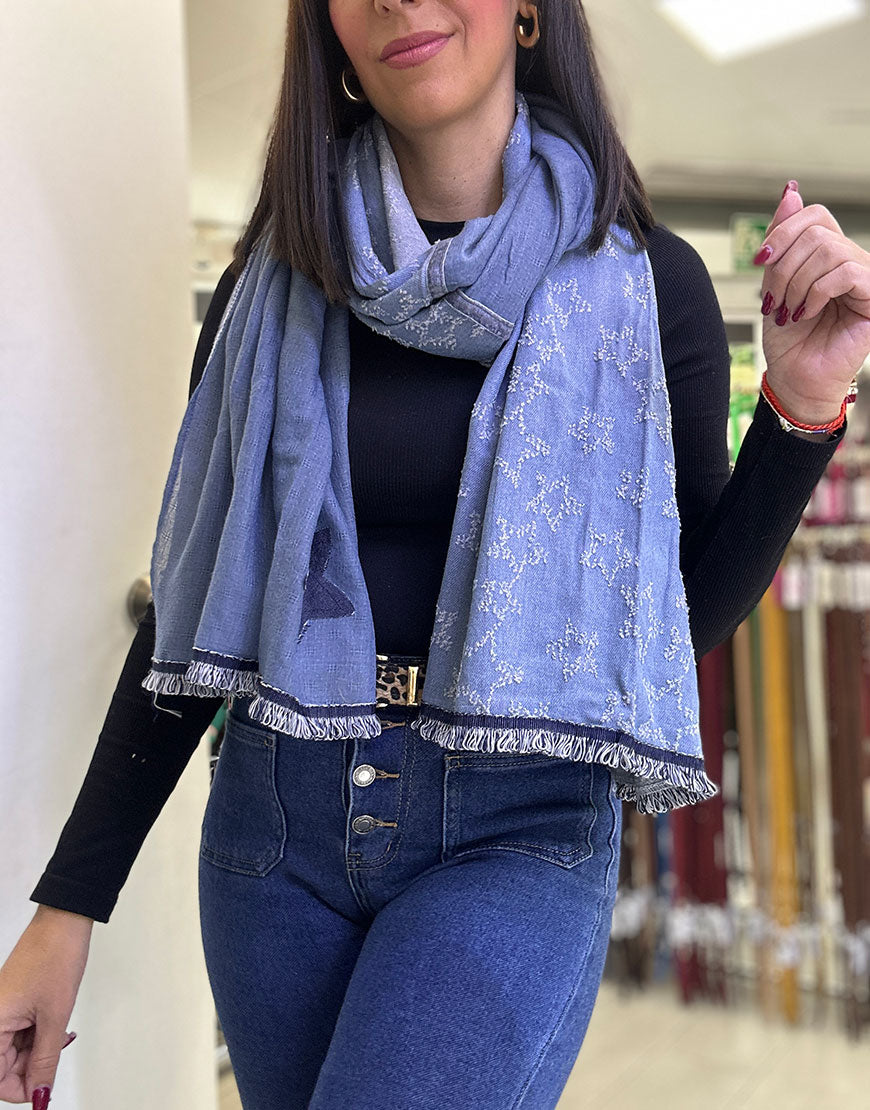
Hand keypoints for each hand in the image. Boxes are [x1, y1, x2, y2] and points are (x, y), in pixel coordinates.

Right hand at [0, 908, 88, 1104]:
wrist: (64, 921)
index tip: (42, 1091)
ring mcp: (2, 1011)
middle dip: (31, 1068)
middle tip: (56, 1051)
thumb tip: (39, 1095)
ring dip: (38, 1051)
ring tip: (59, 1031)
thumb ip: (44, 1061)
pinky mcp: (13, 1003)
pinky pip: (20, 1034)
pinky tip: (55, 1026)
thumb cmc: (56, 957)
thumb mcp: (54, 1017)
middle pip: (3, 1067)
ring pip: (14, 1052)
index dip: (20, 1089)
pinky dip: (39, 1036)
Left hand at [754, 180, 869, 424]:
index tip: (759, 261)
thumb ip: (783, 240)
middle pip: (816, 231)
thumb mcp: (774, 283)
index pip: (813, 215)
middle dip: (783, 265)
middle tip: (773, 300)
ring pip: (828, 250)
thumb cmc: (787, 339)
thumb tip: (791, 190)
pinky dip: (816, 292)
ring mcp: (865, 278)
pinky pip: (845, 272)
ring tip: (789, 311)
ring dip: (795, 283)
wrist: (794, 379)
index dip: (782, 231)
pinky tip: (806, 314)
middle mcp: (850, 260)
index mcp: (828, 254)